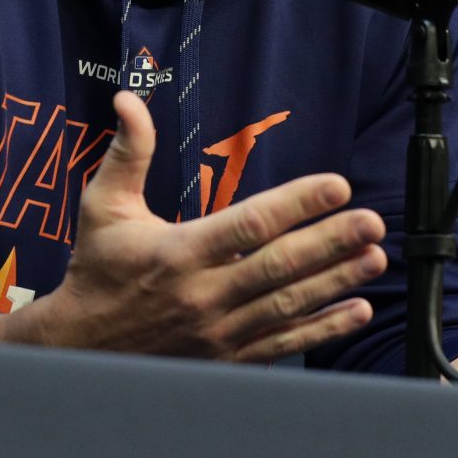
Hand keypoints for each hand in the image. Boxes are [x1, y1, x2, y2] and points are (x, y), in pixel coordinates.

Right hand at [0, 91, 387, 361]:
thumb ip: (127, 152)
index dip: (297, 204)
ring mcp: (219, 332)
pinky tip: (357, 311)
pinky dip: (323, 329)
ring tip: (374, 257)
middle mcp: (203, 295)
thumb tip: (129, 99)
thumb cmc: (98, 269)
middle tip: (372, 222)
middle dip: (331, 242)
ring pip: (288, 304)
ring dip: (336, 281)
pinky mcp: (227, 358)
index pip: (249, 224)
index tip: (335, 185)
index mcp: (179, 252)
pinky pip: (284, 343)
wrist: (82, 348)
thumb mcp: (103, 206)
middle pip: (279, 266)